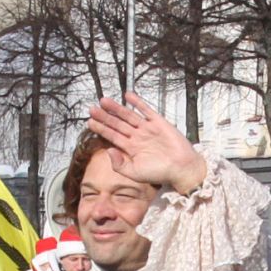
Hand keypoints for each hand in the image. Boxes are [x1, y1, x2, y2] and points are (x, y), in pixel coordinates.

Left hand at [87, 94, 207, 194]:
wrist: (181, 168)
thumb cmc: (160, 173)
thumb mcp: (134, 173)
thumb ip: (119, 164)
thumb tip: (108, 151)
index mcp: (131, 149)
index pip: (112, 136)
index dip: (101, 128)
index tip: (90, 122)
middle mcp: (137, 137)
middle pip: (117, 124)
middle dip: (104, 116)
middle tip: (92, 108)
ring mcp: (147, 129)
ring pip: (128, 115)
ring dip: (116, 108)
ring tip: (104, 101)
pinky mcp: (159, 122)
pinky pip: (146, 110)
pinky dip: (137, 102)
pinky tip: (128, 96)